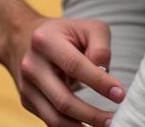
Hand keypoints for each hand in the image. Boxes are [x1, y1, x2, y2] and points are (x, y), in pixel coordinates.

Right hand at [10, 15, 126, 126]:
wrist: (24, 38)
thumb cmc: (65, 33)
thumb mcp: (88, 27)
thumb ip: (100, 48)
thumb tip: (105, 76)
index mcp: (46, 40)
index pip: (76, 66)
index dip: (99, 82)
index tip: (120, 94)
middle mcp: (32, 65)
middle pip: (63, 99)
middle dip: (91, 114)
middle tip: (113, 120)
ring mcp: (26, 86)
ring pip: (54, 117)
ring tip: (103, 126)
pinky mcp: (26, 101)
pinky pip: (50, 120)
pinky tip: (86, 125)